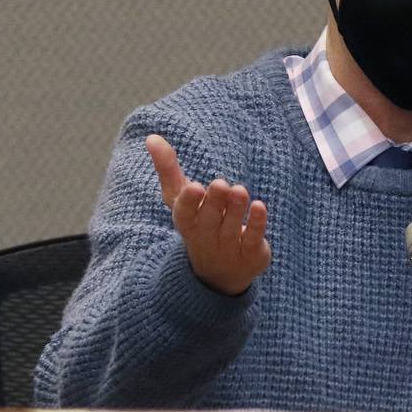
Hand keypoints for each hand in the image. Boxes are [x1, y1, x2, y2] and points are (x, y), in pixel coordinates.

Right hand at [145, 134, 270, 296]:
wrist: (218, 274)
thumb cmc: (198, 224)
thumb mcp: (180, 199)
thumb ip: (167, 169)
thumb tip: (151, 137)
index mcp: (187, 224)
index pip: (184, 215)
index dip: (189, 202)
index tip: (194, 187)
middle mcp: (206, 238)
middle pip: (210, 221)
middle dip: (215, 203)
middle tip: (220, 183)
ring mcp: (229, 249)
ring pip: (232, 228)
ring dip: (236, 209)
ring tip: (239, 190)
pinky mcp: (251, 255)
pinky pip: (254, 239)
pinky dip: (257, 224)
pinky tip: (260, 206)